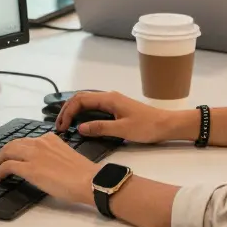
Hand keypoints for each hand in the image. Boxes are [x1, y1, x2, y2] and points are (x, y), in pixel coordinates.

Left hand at [0, 133, 98, 206]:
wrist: (88, 180)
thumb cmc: (82, 173)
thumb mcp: (65, 155)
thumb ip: (52, 155)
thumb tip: (42, 164)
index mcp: (50, 138)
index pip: (27, 140)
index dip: (17, 148)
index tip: (13, 154)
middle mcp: (40, 143)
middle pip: (13, 144)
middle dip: (3, 152)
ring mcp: (33, 155)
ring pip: (7, 151)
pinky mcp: (29, 169)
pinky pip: (7, 166)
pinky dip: (0, 171)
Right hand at [54, 90, 187, 143]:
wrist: (166, 124)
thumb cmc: (147, 126)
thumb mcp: (123, 130)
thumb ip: (100, 128)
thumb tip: (80, 128)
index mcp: (109, 99)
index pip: (80, 100)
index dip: (67, 112)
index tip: (62, 127)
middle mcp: (109, 97)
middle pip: (81, 98)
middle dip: (67, 110)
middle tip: (59, 126)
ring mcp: (113, 101)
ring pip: (87, 101)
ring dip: (74, 111)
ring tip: (65, 124)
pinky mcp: (116, 107)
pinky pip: (94, 107)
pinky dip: (83, 112)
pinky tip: (80, 122)